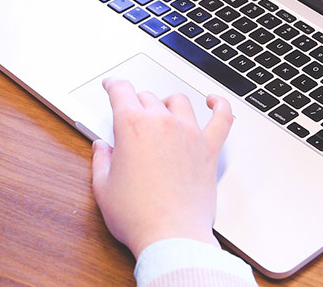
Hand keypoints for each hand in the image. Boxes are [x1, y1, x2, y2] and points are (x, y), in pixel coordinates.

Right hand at [90, 77, 234, 257]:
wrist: (171, 236)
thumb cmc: (137, 216)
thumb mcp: (103, 188)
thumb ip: (101, 161)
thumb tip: (102, 148)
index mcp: (132, 127)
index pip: (121, 91)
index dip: (113, 85)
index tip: (112, 85)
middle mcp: (162, 123)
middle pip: (148, 97)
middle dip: (136, 102)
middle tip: (132, 114)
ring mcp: (189, 133)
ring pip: (179, 101)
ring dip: (167, 102)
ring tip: (163, 110)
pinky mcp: (209, 149)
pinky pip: (222, 118)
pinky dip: (219, 105)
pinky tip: (213, 101)